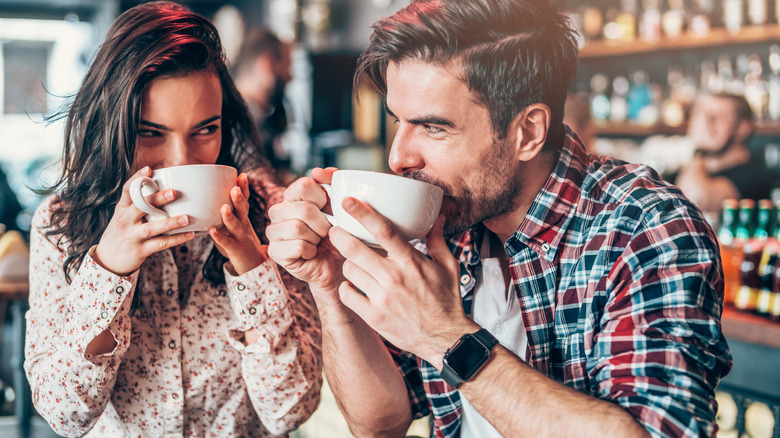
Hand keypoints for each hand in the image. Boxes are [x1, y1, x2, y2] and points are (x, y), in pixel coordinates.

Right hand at [95, 166, 195, 275]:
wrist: (108, 259)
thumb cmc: (122, 233)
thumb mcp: (123, 216)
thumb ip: (138, 204)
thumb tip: (164, 188)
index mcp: (122, 209)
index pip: (127, 191)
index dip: (137, 179)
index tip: (149, 169)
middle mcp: (125, 221)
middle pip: (139, 207)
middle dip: (156, 199)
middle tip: (174, 192)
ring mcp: (132, 236)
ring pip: (151, 228)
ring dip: (170, 223)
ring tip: (187, 218)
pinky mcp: (140, 250)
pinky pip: (161, 244)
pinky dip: (176, 239)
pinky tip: (190, 234)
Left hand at [209, 173, 266, 275]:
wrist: (253, 264)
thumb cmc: (238, 241)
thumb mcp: (234, 224)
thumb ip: (224, 212)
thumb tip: (203, 195)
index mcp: (242, 217)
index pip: (245, 200)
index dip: (244, 188)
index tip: (242, 175)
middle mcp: (243, 225)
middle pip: (243, 210)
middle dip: (239, 199)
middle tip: (235, 188)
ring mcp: (240, 237)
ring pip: (235, 225)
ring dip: (229, 216)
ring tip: (224, 207)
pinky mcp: (235, 250)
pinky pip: (227, 242)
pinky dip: (219, 237)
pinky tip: (211, 231)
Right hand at [266, 168, 345, 300]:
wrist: (336, 265)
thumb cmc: (337, 235)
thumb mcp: (340, 207)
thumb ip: (333, 183)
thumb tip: (319, 171)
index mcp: (292, 196)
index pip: (303, 185)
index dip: (322, 198)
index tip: (330, 209)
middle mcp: (278, 211)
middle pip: (303, 208)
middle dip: (323, 223)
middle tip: (327, 231)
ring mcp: (273, 231)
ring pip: (298, 228)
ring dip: (316, 238)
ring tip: (319, 242)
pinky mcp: (274, 251)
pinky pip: (297, 246)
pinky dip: (311, 251)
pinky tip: (312, 253)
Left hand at [328, 197, 475, 366]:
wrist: (445, 338)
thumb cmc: (446, 300)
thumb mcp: (448, 267)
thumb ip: (437, 240)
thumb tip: (437, 217)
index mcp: (411, 262)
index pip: (383, 231)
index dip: (363, 213)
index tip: (348, 202)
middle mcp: (394, 278)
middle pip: (356, 249)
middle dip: (339, 235)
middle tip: (334, 230)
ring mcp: (382, 298)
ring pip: (349, 270)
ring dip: (348, 264)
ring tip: (354, 264)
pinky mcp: (374, 316)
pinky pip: (347, 295)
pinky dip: (347, 288)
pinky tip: (354, 286)